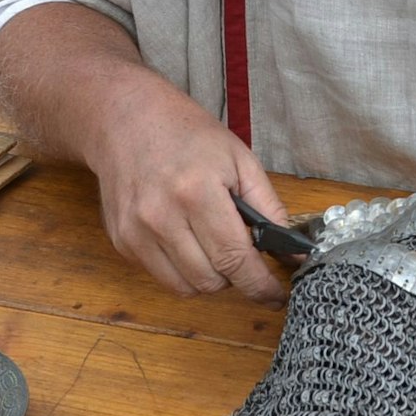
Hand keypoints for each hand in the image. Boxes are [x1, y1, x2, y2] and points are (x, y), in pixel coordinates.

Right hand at [81, 67, 290, 306]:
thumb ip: (269, 208)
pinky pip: (162, 275)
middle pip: (210, 281)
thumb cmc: (188, 135)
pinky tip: (185, 237)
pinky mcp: (122, 241)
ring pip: (185, 287)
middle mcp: (160, 217)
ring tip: (214, 245)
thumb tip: (293, 254)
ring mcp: (135, 232)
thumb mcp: (240, 159)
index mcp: (197, 192)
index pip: (234, 260)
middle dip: (236, 277)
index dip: (260, 286)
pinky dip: (182, 268)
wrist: (126, 119)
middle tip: (243, 253)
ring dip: (209, 277)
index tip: (277, 296)